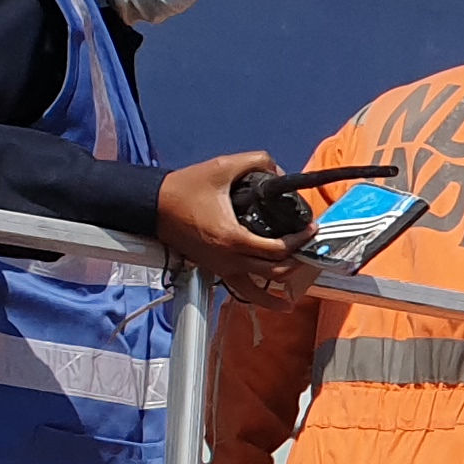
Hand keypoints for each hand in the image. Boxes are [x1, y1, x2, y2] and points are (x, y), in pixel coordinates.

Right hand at [155, 153, 309, 303]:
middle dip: (297, 262)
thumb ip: (255, 162)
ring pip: (258, 292)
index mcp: (233, 238)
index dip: (300, 240)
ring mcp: (221, 268)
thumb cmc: (184, 189)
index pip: (278, 249)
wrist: (153, 206)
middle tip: (308, 249)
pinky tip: (276, 301)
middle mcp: (228, 259)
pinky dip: (260, 298)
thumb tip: (278, 170)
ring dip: (280, 290)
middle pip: (274, 272)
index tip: (311, 230)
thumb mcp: (222, 167)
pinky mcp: (214, 270)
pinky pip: (241, 291)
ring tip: (297, 289)